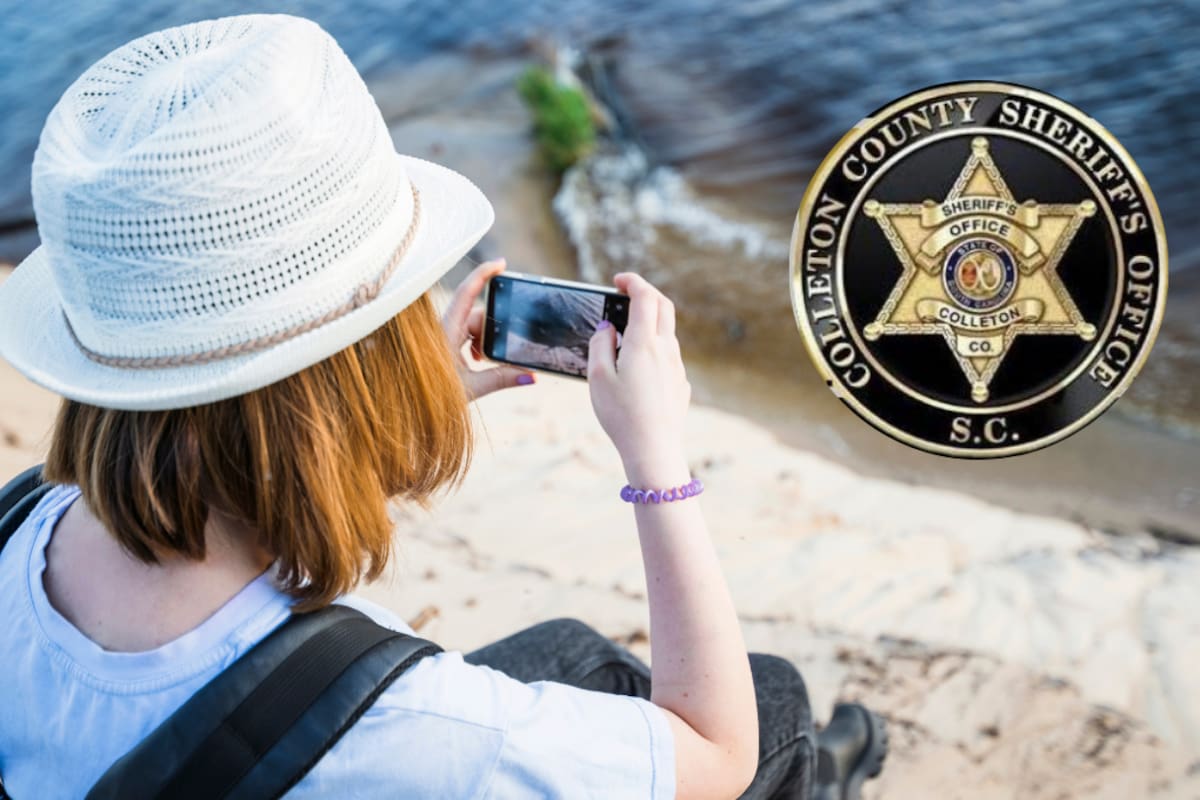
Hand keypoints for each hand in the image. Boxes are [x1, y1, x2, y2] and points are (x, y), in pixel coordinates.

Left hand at [441, 258, 534, 400]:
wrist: (408, 407)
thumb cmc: (433, 397)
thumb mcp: (472, 388)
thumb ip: (501, 379)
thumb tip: (530, 375)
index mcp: (446, 331)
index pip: (466, 293)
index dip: (484, 274)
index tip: (501, 263)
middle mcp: (444, 328)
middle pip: (476, 314)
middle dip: (492, 330)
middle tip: (491, 354)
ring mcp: (444, 333)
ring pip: (473, 325)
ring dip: (484, 340)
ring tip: (482, 362)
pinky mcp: (444, 342)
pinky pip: (466, 332)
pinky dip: (476, 343)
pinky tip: (477, 361)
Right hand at [588, 272, 691, 486]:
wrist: (654, 450)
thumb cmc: (621, 415)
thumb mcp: (597, 378)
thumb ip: (600, 345)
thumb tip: (607, 327)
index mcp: (644, 343)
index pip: (645, 297)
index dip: (632, 282)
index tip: (618, 280)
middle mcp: (666, 350)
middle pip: (664, 306)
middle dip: (646, 293)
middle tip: (626, 294)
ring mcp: (677, 367)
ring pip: (668, 332)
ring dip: (650, 321)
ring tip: (627, 331)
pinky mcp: (681, 384)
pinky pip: (669, 355)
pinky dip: (655, 346)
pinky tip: (638, 364)